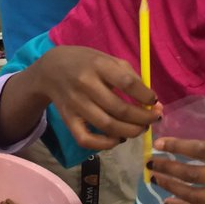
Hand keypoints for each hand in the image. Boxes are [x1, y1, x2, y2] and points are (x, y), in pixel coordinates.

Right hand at [25, 46, 159, 149]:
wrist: (50, 70)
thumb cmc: (86, 63)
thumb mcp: (107, 59)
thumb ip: (130, 76)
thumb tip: (151, 100)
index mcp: (98, 65)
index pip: (127, 83)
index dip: (145, 95)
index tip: (154, 100)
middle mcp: (85, 84)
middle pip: (120, 109)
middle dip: (143, 118)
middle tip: (153, 119)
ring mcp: (75, 104)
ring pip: (107, 126)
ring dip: (130, 132)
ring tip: (141, 129)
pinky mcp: (68, 119)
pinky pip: (86, 139)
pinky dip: (105, 144)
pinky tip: (118, 139)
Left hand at [148, 137, 204, 203]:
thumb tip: (192, 152)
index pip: (202, 149)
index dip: (177, 147)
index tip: (159, 144)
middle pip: (194, 174)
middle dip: (168, 169)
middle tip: (152, 164)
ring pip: (195, 197)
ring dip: (172, 188)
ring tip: (157, 180)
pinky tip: (172, 201)